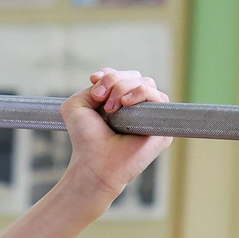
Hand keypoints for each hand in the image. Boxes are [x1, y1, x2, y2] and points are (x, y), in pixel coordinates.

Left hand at [59, 68, 170, 202]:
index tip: (94, 81)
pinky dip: (141, 94)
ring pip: (146, 83)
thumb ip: (92, 86)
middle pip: (134, 76)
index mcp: (119, 101)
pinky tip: (126, 105)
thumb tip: (110, 78)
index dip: (110, 74)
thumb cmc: (85, 140)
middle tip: (100, 98)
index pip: (122, 75)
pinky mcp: (161, 125)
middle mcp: (137, 107)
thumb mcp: (77, 105)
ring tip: (111, 108)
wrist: (94, 163)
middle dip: (114, 81)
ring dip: (124, 88)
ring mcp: (150, 116)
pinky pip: (159, 97)